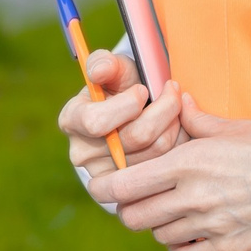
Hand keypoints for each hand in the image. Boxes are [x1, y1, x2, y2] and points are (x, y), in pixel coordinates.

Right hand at [59, 51, 182, 188]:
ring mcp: (108, 175)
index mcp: (71, 121)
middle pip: (136, 137)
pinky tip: (177, 127)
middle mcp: (83, 153)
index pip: (96, 121)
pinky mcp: (132, 186)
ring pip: (156, 151)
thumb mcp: (113, 68)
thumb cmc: (121, 86)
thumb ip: (104, 63)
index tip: (142, 89)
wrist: (134, 114)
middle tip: (172, 90)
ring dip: (175, 123)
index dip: (127, 104)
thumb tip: (99, 72)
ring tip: (176, 106)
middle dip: (163, 108)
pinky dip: (179, 141)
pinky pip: (167, 164)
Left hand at [95, 93, 250, 250]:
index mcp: (187, 162)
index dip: (106, 188)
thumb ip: (199, 122)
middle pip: (132, 217)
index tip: (104, 186)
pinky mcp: (225, 249)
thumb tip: (180, 102)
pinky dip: (181, 247)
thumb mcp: (235, 128)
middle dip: (130, 208)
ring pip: (157, 236)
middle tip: (139, 199)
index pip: (124, 184)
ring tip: (173, 211)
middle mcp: (191, 197)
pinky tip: (191, 233)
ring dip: (158, 225)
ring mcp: (207, 226)